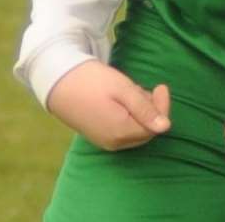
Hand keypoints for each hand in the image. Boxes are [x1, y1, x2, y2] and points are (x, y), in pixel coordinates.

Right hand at [45, 61, 171, 150]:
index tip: (161, 85)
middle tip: (141, 87)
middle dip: (150, 108)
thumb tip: (166, 127)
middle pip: (146, 130)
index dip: (162, 106)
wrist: (59, 81)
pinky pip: (123, 129)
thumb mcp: (122, 90)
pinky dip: (128, 115)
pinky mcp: (99, 136)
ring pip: (135, 129)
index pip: (155, 126)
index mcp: (121, 132)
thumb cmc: (92, 82)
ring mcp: (105, 141)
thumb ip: (145, 109)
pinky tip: (120, 99)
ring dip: (139, 111)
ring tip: (128, 90)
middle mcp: (114, 142)